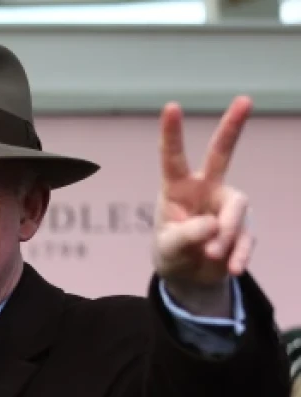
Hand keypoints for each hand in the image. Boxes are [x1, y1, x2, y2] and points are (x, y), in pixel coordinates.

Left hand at [154, 95, 252, 315]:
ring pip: (236, 210)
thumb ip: (186, 236)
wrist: (189, 276)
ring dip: (225, 236)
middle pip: (221, 154)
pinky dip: (239, 254)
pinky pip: (247, 237)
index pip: (173, 158)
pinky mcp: (244, 227)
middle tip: (245, 99)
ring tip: (209, 256)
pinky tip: (232, 267)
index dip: (172, 134)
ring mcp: (228, 206)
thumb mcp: (169, 247)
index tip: (171, 106)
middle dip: (233, 126)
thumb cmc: (171, 252)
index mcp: (178, 188)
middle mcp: (206, 189)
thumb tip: (215, 227)